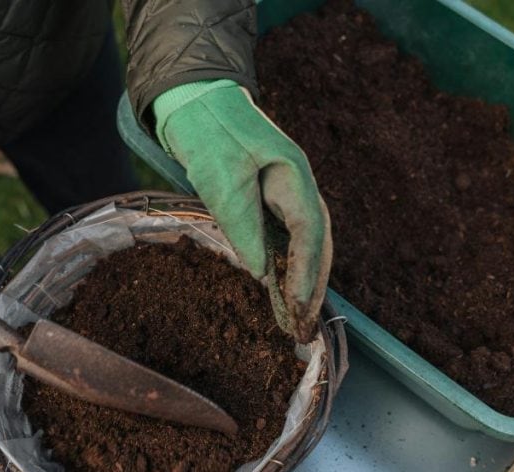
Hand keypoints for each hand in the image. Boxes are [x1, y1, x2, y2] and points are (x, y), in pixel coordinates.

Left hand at [153, 79, 331, 340]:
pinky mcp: (270, 203)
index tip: (295, 307)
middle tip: (305, 328)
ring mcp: (287, 195)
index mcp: (295, 177)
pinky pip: (286, 242)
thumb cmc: (208, 133)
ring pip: (305, 247)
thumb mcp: (222, 179)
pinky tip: (280, 296)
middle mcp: (299, 188)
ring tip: (297, 322)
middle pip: (317, 246)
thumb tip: (260, 273)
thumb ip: (243, 224)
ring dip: (302, 284)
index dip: (305, 274)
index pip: (310, 234)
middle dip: (313, 288)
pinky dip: (286, 270)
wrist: (196, 102)